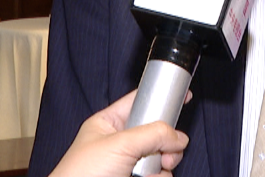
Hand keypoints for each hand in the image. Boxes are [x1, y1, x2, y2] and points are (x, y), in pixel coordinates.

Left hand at [49, 90, 189, 176]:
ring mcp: (128, 164)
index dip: (160, 97)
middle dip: (166, 142)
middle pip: (157, 132)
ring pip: (162, 157)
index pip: (139, 102)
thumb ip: (153, 134)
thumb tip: (178, 137)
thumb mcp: (120, 144)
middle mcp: (120, 143)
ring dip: (162, 164)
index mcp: (109, 124)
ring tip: (150, 171)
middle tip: (168, 149)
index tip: (182, 96)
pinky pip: (159, 176)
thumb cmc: (81, 174)